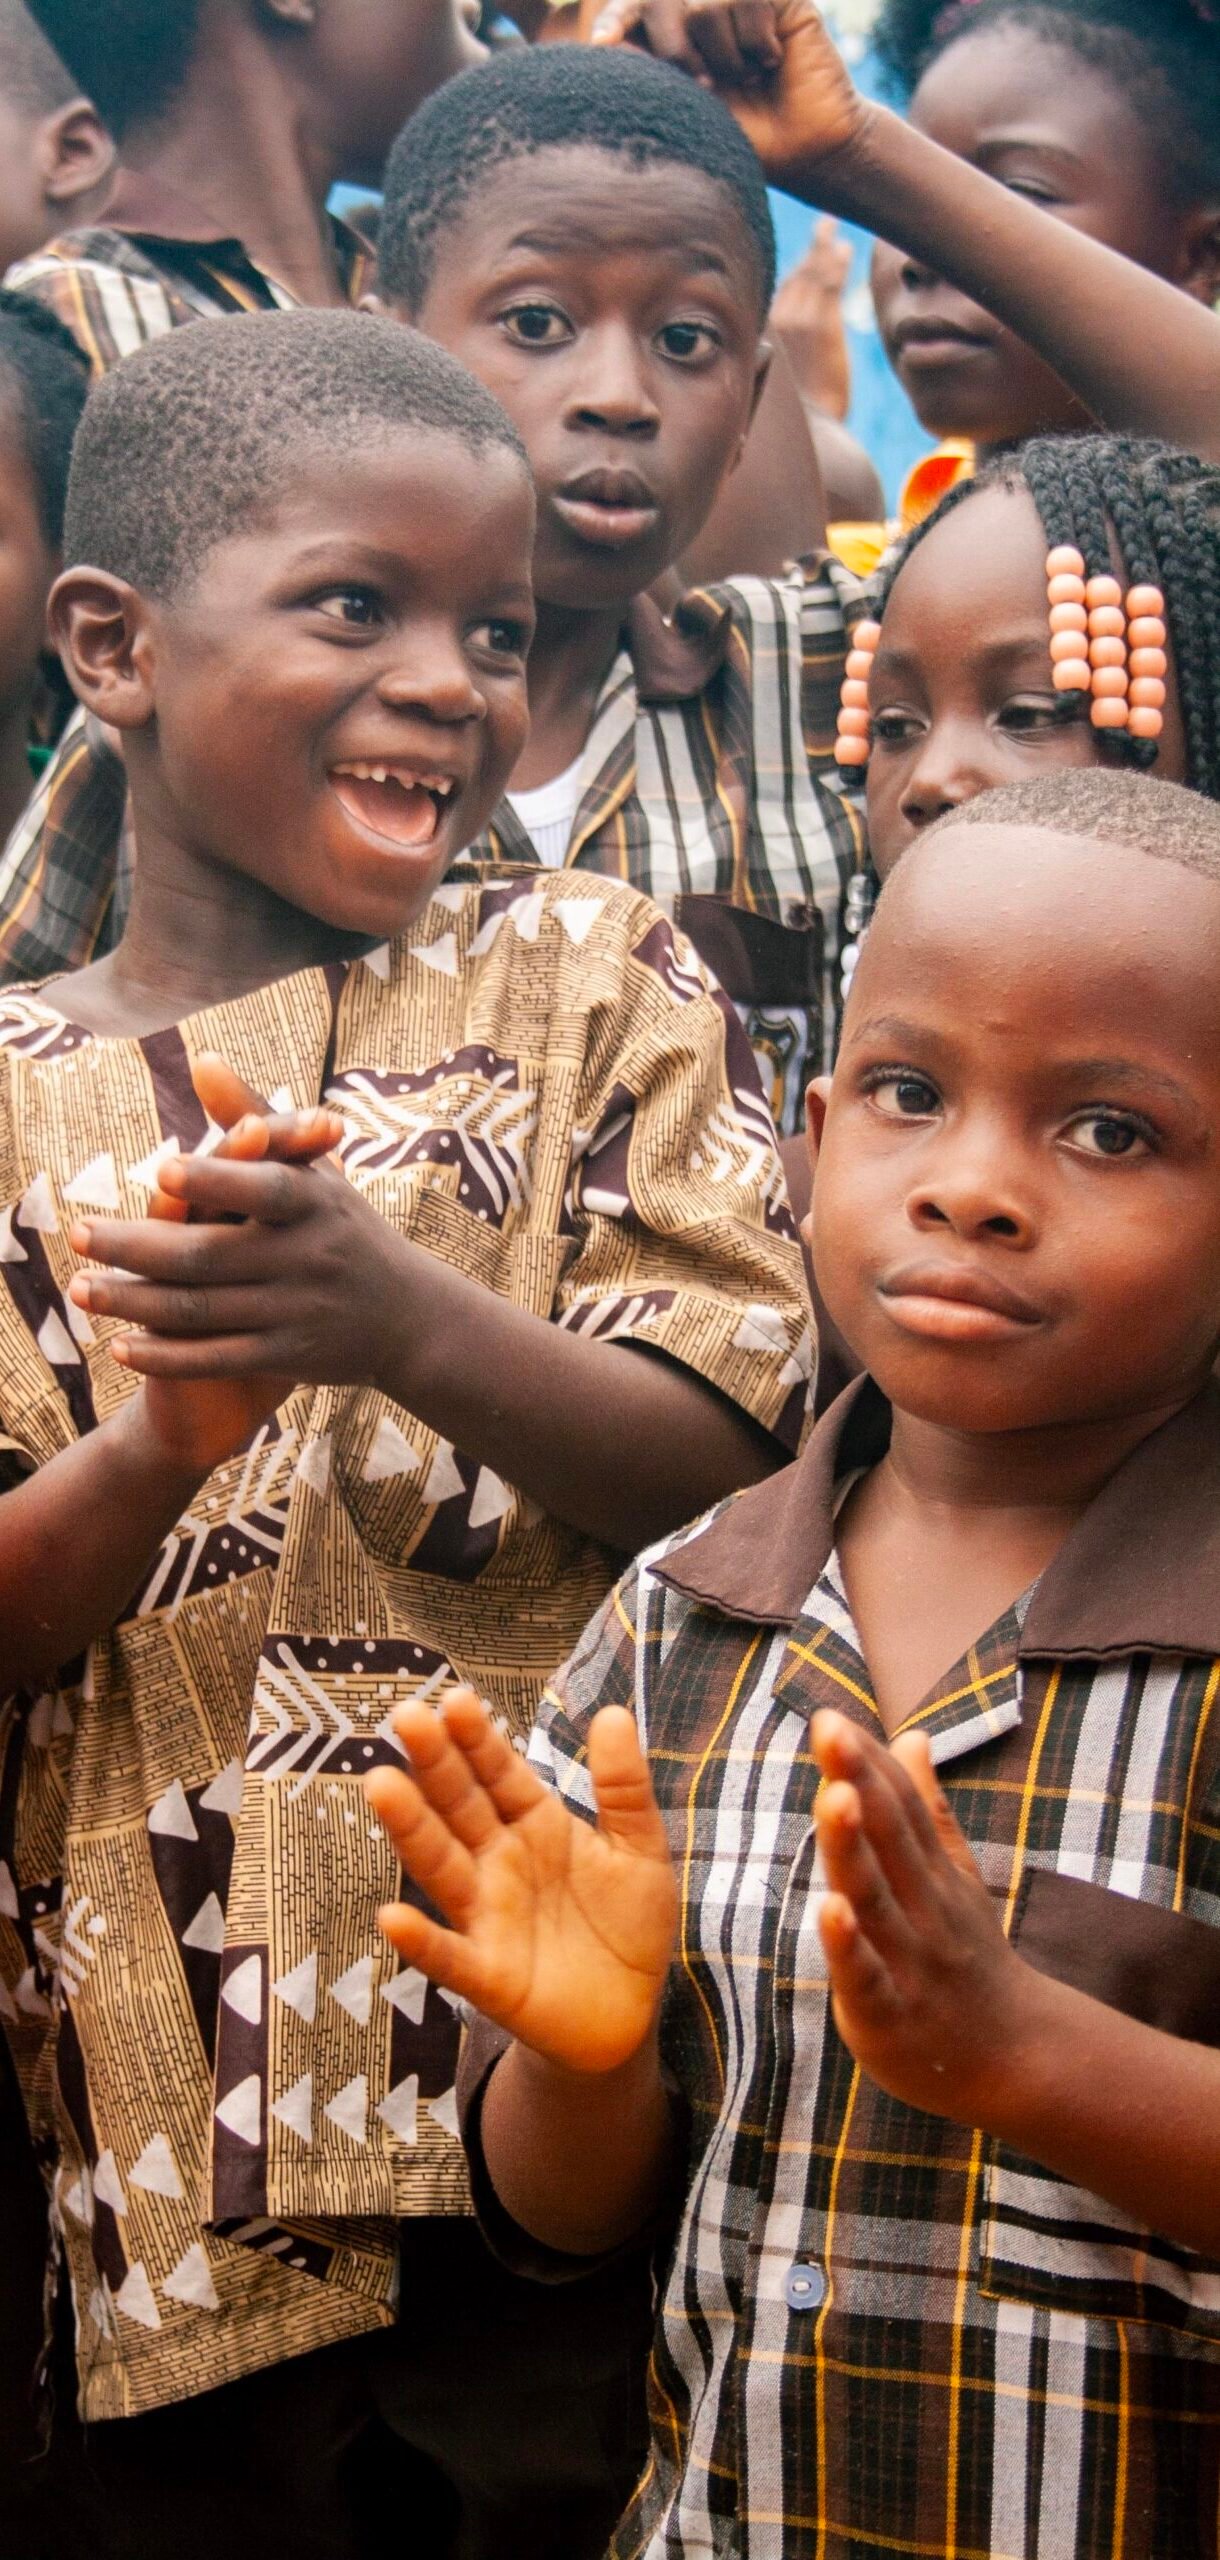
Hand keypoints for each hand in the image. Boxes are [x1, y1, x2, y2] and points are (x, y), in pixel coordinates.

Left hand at [64, 1072, 400, 1392]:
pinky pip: (218, 1359)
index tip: (163, 1169)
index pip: (263, 1189)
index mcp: (314, 1203)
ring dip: (135, 1303)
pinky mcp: (289, 1358)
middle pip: (209, 1256)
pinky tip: (122, 1348)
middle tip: (77, 1234)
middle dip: (137, 1247)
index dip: (216, 1179)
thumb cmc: (344, 1228)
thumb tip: (199, 1059)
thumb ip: (252, 1118)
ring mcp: (296, 1311)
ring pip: (202, 1310)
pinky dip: (169, 1357)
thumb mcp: (314, 1170)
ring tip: (81, 1289)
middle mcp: (306, 1257)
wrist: (411, 1318)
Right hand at [366, 1689, 678, 2074]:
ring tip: (383, 1786)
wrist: (627, 2012)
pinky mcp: (487, 1975)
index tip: (455, 1698)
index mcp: (536, 1824)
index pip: (500, 1772)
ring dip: (412, 1829)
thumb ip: (624, 1786)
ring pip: (442, 1866)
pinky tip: (392, 1917)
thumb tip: (613, 1711)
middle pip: (461, 1806)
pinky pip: (449, 1956)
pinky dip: (421, 1940)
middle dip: (436, 1763)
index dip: (479, 1738)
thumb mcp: (639, 1848)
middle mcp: (499, 1861)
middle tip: (407, 1717)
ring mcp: (487, 1916)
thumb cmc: (627, 1923)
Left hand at [590, 0, 867, 192]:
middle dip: (677, 51)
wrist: (806, 147)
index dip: (617, 19)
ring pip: (707, 4)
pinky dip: (757, 42)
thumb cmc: (747, 136)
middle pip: (665, 0)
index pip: (633, 8)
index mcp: (673, 33)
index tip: (602, 45)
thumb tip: (609, 43)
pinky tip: (770, 62)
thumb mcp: (689, 111)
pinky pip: (750, 0)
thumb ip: (652, 73)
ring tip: (748, 79)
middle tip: (707, 87)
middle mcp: (703, 7)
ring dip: (727, 56)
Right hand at [770, 216, 852, 417]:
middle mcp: (776, 323)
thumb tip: (775, 352)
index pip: (774, 291)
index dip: (787, 269)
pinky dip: (837, 263)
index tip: (797, 254)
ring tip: (836, 236)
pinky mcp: (823, 325)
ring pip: (812, 273)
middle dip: (809, 251)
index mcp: (763, 334)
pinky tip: (845, 251)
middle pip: (794, 275)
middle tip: (823, 228)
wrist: (811, 431)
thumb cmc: (796, 417)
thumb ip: (773, 360)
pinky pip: (829, 282)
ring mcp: (799, 321)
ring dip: (825, 251)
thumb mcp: (772, 387)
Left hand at [811, 1709, 1042, 2126]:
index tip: (831, 1717)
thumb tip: (912, 1734)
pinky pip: (867, 1976)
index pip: (899, 1808)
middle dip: (858, 1781)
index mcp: (934, 1875)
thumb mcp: (956, 1878)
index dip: (867, 1763)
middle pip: (889, 1838)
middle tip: (829, 1729)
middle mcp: (924, 1909)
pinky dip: (849, 1945)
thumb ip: (928, 1809)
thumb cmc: (971, 1961)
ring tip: (833, 1794)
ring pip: (876, 1896)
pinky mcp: (888, 2014)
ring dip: (854, 1846)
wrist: (1018, 2061)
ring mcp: (909, 1961)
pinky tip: (830, 1910)